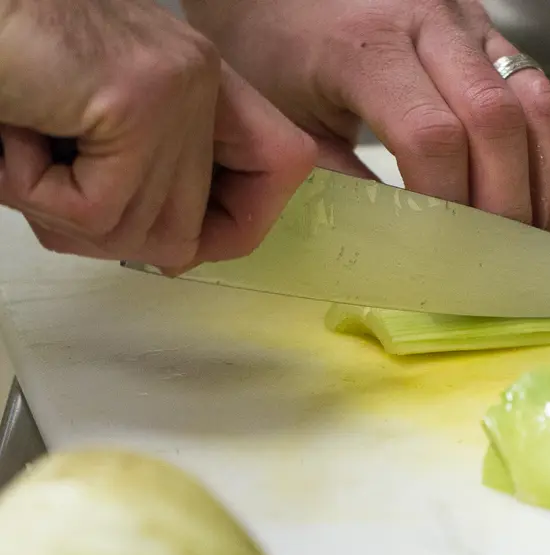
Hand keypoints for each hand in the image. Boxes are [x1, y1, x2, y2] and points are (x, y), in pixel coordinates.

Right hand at [0, 0, 316, 268]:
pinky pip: (93, 210)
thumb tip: (179, 256)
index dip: (235, 227)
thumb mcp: (94, 128)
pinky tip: (16, 135)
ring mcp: (174, 89)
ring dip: (58, 211)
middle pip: (187, 231)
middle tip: (51, 190)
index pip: (281, 167)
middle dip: (108, 235)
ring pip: (137, 230)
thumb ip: (143, 179)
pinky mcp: (136, 106)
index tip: (178, 248)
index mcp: (199, 78)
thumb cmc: (12, 63)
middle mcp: (200, 77)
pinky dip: (34, 191)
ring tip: (25, 146)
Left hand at [182, 0, 549, 235]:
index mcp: (365, 46)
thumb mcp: (287, 117)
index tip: (446, 252)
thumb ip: (334, 180)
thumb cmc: (274, 47)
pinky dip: (548, 152)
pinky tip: (535, 196)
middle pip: (498, 119)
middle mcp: (430, 22)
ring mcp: (470, 24)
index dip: (450, 202)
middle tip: (500, 260)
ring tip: (537, 237)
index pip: (432, 135)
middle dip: (507, 202)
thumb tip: (391, 249)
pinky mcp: (492, 33)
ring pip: (540, 102)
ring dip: (547, 180)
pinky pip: (542, 93)